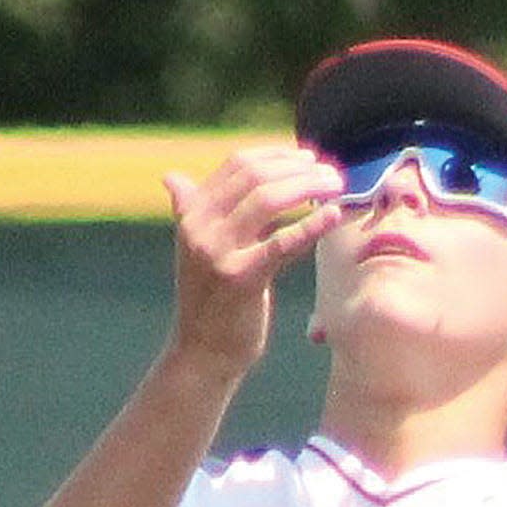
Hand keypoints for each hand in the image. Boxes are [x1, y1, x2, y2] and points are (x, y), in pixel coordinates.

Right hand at [163, 145, 343, 383]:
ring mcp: (217, 251)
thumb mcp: (197, 248)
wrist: (203, 351)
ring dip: (308, 186)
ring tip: (336, 186)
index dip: (277, 154)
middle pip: (256, 176)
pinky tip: (333, 215)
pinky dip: (311, 225)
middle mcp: (199, 226)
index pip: (238, 163)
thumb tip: (171, 178)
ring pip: (268, 199)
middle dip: (299, 169)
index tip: (307, 157)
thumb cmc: (210, 297)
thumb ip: (194, 210)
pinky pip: (282, 243)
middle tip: (330, 173)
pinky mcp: (240, 278)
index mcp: (192, 213)